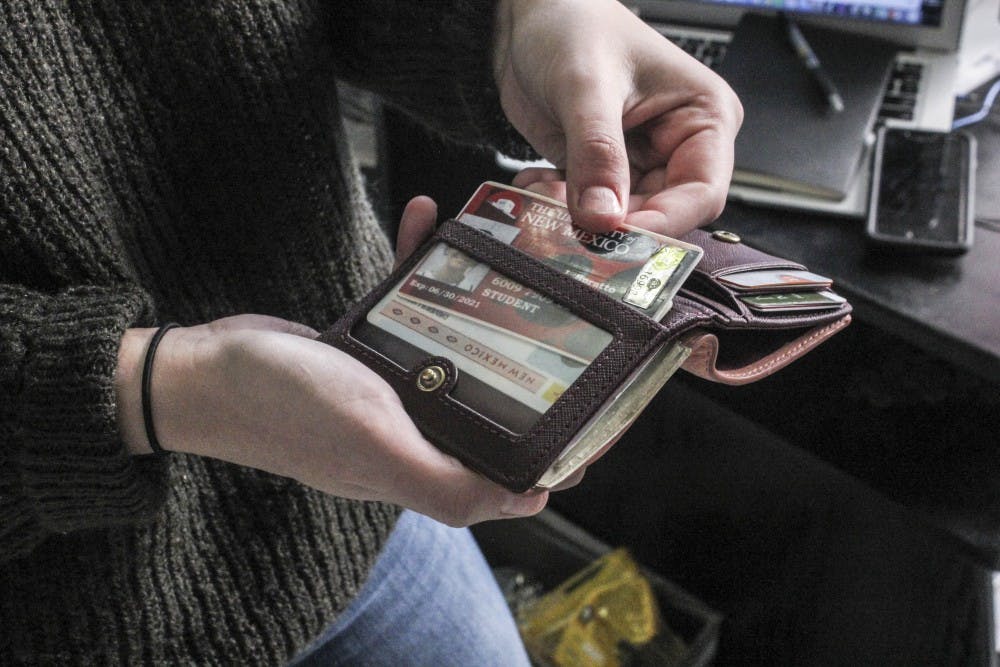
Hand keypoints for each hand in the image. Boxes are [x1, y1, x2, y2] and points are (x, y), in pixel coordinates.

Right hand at [114, 201, 547, 526]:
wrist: (204, 371)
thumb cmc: (287, 409)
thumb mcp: (378, 446)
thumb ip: (450, 483)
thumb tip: (533, 501)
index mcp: (429, 465)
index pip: (517, 467)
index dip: (566, 443)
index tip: (601, 398)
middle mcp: (418, 433)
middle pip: (498, 403)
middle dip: (536, 360)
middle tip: (566, 308)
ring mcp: (393, 392)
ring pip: (458, 348)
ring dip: (483, 303)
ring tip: (506, 252)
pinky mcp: (367, 355)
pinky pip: (409, 310)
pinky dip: (420, 267)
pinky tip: (426, 218)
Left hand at [493, 0, 742, 236]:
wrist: (531, 17)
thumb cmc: (574, 25)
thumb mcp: (586, 86)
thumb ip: (596, 153)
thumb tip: (603, 218)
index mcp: (704, 115)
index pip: (702, 192)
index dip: (663, 223)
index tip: (618, 237)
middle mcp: (679, 145)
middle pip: (661, 213)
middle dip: (612, 223)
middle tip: (569, 224)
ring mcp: (640, 161)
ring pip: (619, 218)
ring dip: (578, 216)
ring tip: (542, 194)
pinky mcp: (604, 171)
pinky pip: (589, 209)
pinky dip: (559, 207)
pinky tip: (535, 184)